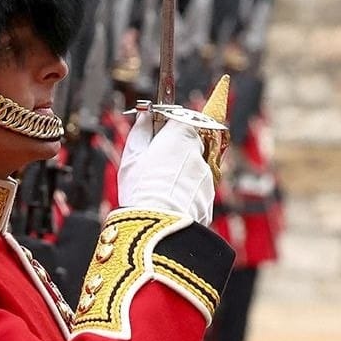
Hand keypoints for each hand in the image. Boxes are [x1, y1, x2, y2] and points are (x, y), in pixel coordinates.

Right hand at [117, 111, 214, 225]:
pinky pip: (196, 192)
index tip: (156, 134)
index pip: (181, 119)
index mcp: (181, 135)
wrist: (160, 224)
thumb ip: (141, 131)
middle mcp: (199, 153)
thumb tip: (144, 116)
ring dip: (181, 176)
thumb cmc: (142, 189)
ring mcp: (207, 177)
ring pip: (193, 171)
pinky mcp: (209, 199)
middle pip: (189, 144)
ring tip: (160, 190)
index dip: (168, 127)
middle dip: (176, 152)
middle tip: (155, 165)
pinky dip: (186, 196)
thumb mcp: (132, 155)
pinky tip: (169, 204)